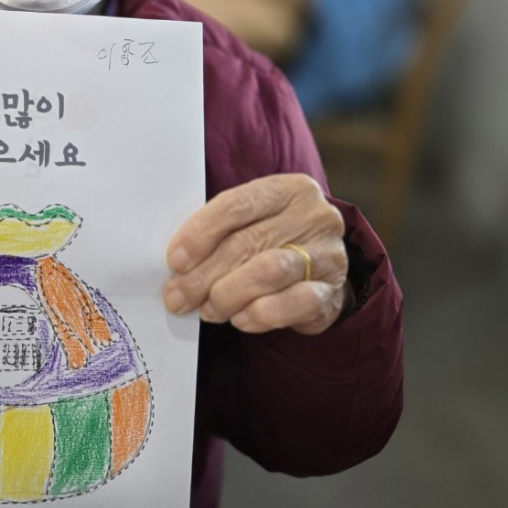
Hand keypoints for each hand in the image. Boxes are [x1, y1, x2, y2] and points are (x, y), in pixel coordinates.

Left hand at [163, 174, 347, 334]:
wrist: (321, 270)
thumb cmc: (272, 242)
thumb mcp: (250, 223)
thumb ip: (219, 233)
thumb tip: (177, 266)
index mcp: (288, 189)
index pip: (235, 206)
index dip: (199, 234)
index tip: (175, 261)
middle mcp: (313, 216)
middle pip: (247, 243)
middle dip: (204, 274)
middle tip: (178, 297)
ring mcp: (328, 254)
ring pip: (268, 272)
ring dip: (228, 295)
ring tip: (207, 309)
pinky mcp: (332, 291)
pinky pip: (293, 303)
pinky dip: (260, 314)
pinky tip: (239, 319)